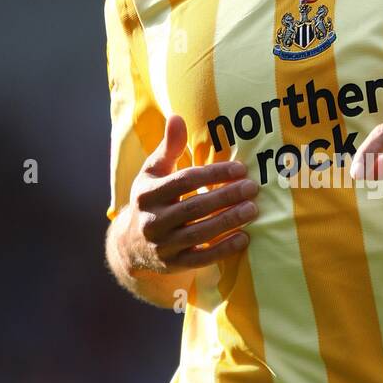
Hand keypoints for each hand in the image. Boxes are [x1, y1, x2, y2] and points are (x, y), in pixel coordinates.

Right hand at [117, 114, 258, 272]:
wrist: (129, 245)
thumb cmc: (149, 200)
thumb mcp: (153, 173)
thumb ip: (168, 148)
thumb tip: (177, 117)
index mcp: (147, 194)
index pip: (185, 181)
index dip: (213, 173)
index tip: (240, 169)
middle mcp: (152, 221)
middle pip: (194, 207)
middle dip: (225, 197)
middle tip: (252, 188)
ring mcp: (162, 245)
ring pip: (199, 233)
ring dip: (228, 221)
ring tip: (253, 210)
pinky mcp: (174, 264)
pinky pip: (201, 258)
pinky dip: (223, 249)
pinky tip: (244, 238)